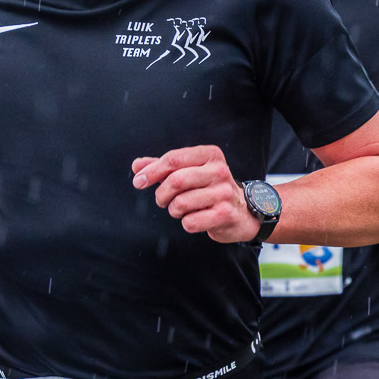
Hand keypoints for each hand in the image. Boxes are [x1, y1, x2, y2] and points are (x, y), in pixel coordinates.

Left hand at [133, 146, 257, 242]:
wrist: (242, 211)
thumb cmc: (209, 188)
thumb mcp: (189, 171)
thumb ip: (163, 167)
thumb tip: (136, 166)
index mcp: (210, 155)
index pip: (173, 159)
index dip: (151, 171)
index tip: (138, 181)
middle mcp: (219, 171)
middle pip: (175, 180)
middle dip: (161, 194)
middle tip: (163, 200)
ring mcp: (224, 193)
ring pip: (180, 203)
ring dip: (174, 210)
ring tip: (182, 209)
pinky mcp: (225, 215)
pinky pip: (190, 222)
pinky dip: (186, 223)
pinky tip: (196, 218)